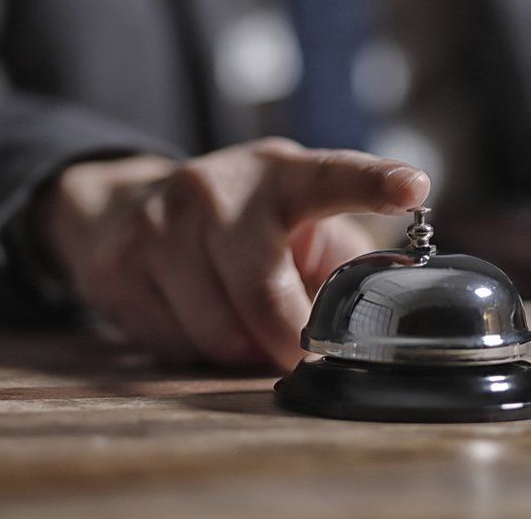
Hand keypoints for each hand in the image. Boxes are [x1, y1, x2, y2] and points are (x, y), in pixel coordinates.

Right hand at [37, 138, 430, 368]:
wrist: (120, 208)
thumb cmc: (237, 227)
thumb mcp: (294, 223)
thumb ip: (343, 261)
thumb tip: (386, 316)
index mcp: (279, 175)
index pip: (330, 177)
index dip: (373, 183)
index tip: (413, 187)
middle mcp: (216, 190)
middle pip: (263, 295)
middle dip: (288, 342)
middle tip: (300, 356)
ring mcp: (159, 224)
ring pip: (218, 333)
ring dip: (239, 347)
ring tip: (236, 318)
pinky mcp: (117, 265)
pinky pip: (174, 344)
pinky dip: (194, 349)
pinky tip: (190, 314)